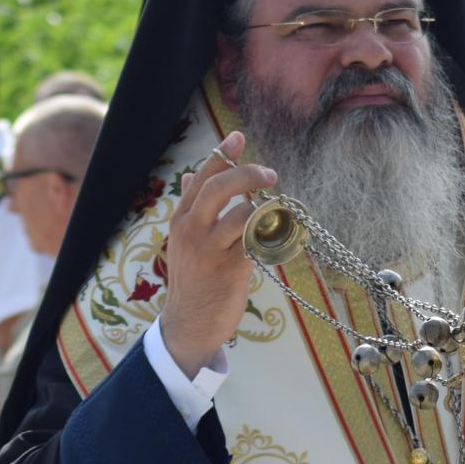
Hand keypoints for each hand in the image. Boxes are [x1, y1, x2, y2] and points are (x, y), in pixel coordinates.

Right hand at [159, 131, 278, 375]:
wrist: (188, 325)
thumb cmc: (193, 281)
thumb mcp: (183, 241)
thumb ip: (190, 208)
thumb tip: (189, 175)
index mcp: (181, 220)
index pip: (201, 178)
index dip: (221, 156)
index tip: (237, 137)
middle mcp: (193, 230)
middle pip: (220, 188)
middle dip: (248, 175)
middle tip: (270, 176)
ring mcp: (211, 250)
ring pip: (244, 214)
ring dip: (268, 208)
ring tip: (280, 214)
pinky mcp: (231, 270)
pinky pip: (259, 243)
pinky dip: (274, 236)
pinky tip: (283, 238)